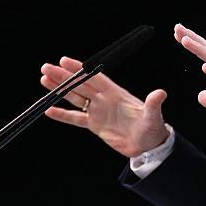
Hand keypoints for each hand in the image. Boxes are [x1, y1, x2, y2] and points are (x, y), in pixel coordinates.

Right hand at [40, 56, 168, 157]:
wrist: (149, 145)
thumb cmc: (152, 128)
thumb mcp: (153, 116)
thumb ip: (153, 104)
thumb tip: (161, 93)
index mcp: (116, 93)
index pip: (95, 78)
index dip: (81, 69)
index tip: (65, 60)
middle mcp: (105, 99)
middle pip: (81, 85)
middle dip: (64, 76)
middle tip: (46, 67)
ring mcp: (98, 111)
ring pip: (75, 97)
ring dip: (60, 90)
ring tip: (44, 79)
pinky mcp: (95, 125)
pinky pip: (76, 118)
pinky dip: (63, 115)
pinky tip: (49, 110)